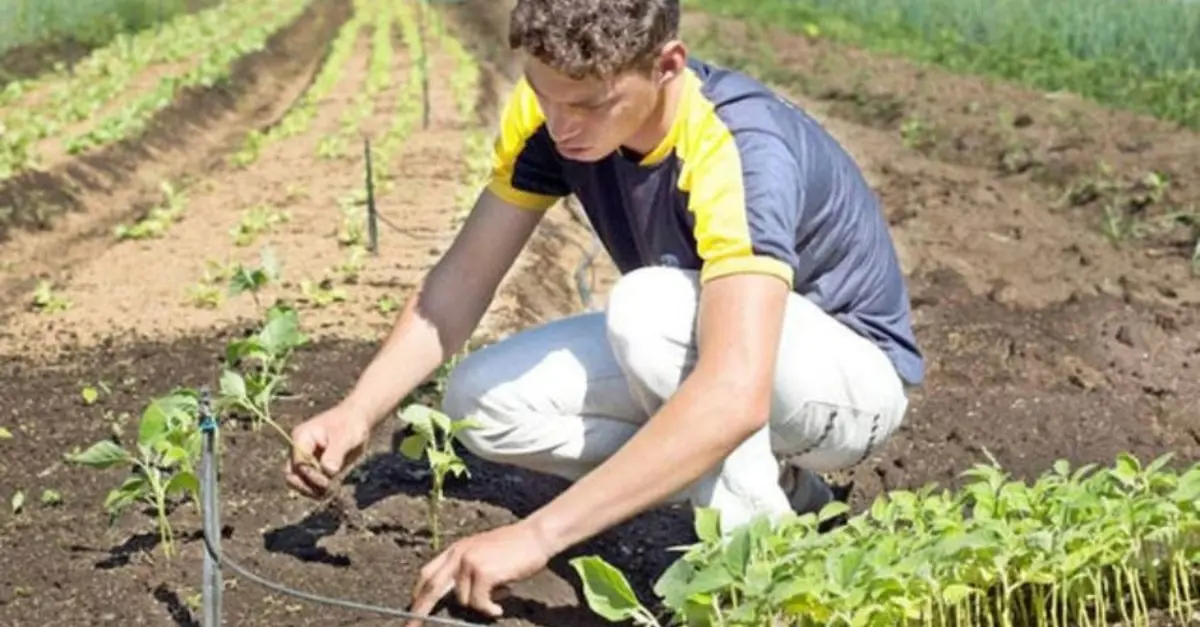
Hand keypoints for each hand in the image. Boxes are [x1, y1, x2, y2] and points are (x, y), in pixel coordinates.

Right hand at [284, 403, 371, 498]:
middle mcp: (299, 450)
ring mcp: (306, 459)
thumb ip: (335, 454)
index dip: (310, 475)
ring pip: (300, 482)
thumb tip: (328, 471)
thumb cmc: (350, 424)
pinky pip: (311, 484)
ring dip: (313, 490)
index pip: (298, 464)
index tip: (327, 480)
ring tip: (331, 492)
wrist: (357, 420)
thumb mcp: (345, 437)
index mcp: (301, 438)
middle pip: (292, 475)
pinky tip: (333, 490)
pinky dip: (320, 490)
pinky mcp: (316, 467)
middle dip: (306, 486)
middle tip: (326, 491)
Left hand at [404, 521, 553, 626]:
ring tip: (497, 600)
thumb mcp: (484, 553)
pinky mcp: (483, 572)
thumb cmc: (516, 547)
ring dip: (479, 607)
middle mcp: (459, 554)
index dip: (418, 593)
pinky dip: (489, 610)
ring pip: (462, 600)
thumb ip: (468, 570)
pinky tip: (499, 608)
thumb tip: (459, 598)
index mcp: (457, 549)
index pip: (428, 573)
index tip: (412, 610)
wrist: (536, 536)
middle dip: (419, 610)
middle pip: (431, 587)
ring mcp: (470, 562)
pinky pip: (479, 603)